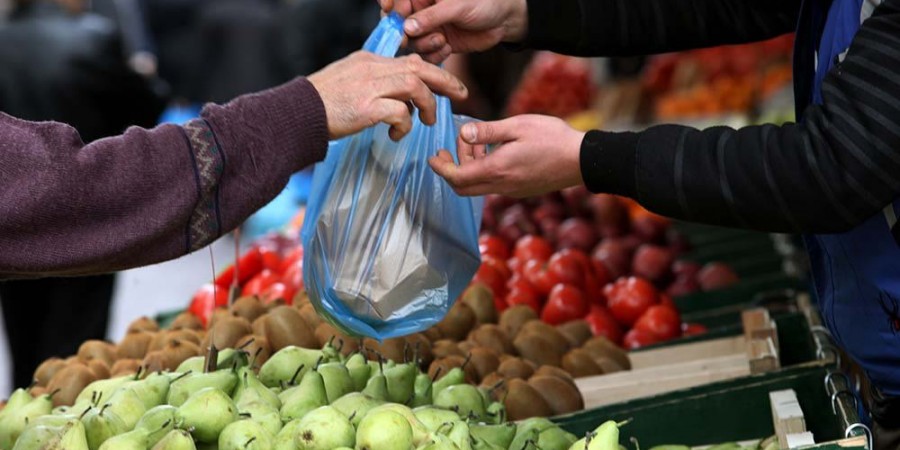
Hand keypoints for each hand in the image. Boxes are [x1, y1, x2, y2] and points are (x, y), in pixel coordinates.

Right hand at [308, 51, 467, 140]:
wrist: (296, 113)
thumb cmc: (320, 104)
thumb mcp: (349, 82)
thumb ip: (373, 83)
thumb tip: (398, 99)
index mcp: (369, 61)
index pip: (410, 61)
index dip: (433, 72)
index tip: (446, 85)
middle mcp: (372, 69)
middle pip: (420, 68)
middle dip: (445, 81)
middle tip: (461, 94)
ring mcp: (370, 87)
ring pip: (415, 87)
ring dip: (427, 106)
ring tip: (426, 122)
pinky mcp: (367, 108)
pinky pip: (400, 113)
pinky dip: (405, 125)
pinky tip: (396, 135)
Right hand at [379, 0, 527, 63]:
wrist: (504, 20)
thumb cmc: (484, 1)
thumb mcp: (456, 5)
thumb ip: (431, 16)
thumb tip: (407, 27)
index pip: (398, 0)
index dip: (390, 6)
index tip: (388, 12)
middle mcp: (423, 11)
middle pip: (399, 24)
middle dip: (404, 33)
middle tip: (408, 40)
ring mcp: (430, 29)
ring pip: (412, 42)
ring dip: (423, 45)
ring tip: (441, 40)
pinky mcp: (438, 44)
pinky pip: (426, 54)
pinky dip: (433, 55)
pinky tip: (446, 49)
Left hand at [430, 115, 585, 196]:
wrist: (582, 160)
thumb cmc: (552, 138)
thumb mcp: (517, 126)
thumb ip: (487, 131)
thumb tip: (463, 133)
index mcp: (497, 170)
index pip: (457, 177)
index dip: (441, 168)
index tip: (433, 156)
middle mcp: (501, 186)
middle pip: (463, 188)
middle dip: (451, 169)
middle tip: (451, 148)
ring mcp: (512, 191)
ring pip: (478, 186)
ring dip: (470, 167)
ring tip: (478, 143)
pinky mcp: (521, 190)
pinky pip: (493, 185)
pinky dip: (485, 171)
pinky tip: (495, 152)